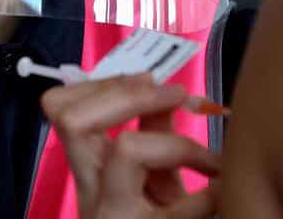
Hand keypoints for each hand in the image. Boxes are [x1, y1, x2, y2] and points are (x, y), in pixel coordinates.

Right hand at [41, 74, 219, 218]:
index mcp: (91, 172)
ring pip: (125, 148)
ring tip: (208, 156)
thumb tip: (166, 91)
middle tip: (177, 95)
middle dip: (128, 93)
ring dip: (175, 141)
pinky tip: (220, 197)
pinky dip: (208, 195)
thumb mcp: (154, 181)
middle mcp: (91, 193)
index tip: (146, 78)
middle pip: (75, 120)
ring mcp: (112, 216)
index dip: (102, 84)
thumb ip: (155, 135)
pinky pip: (178, 208)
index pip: (62, 112)